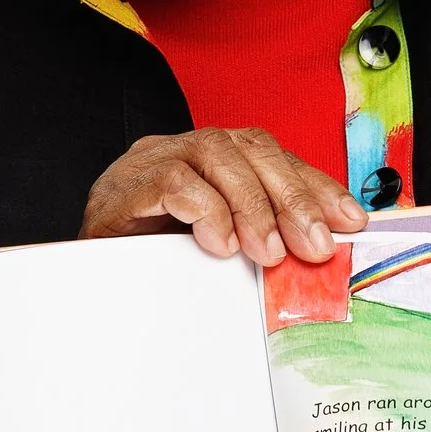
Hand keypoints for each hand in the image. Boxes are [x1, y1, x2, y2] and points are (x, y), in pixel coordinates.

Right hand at [81, 128, 364, 265]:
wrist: (81, 285)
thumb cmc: (151, 267)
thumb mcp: (217, 251)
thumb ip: (259, 240)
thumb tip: (320, 251)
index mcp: (211, 161)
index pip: (271, 155)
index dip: (314, 184)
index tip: (349, 220)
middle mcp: (182, 149)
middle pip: (249, 146)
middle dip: (291, 195)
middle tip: (313, 245)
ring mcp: (150, 161)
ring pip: (214, 153)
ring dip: (252, 204)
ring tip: (267, 252)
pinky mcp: (122, 187)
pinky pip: (172, 180)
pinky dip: (206, 210)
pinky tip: (219, 243)